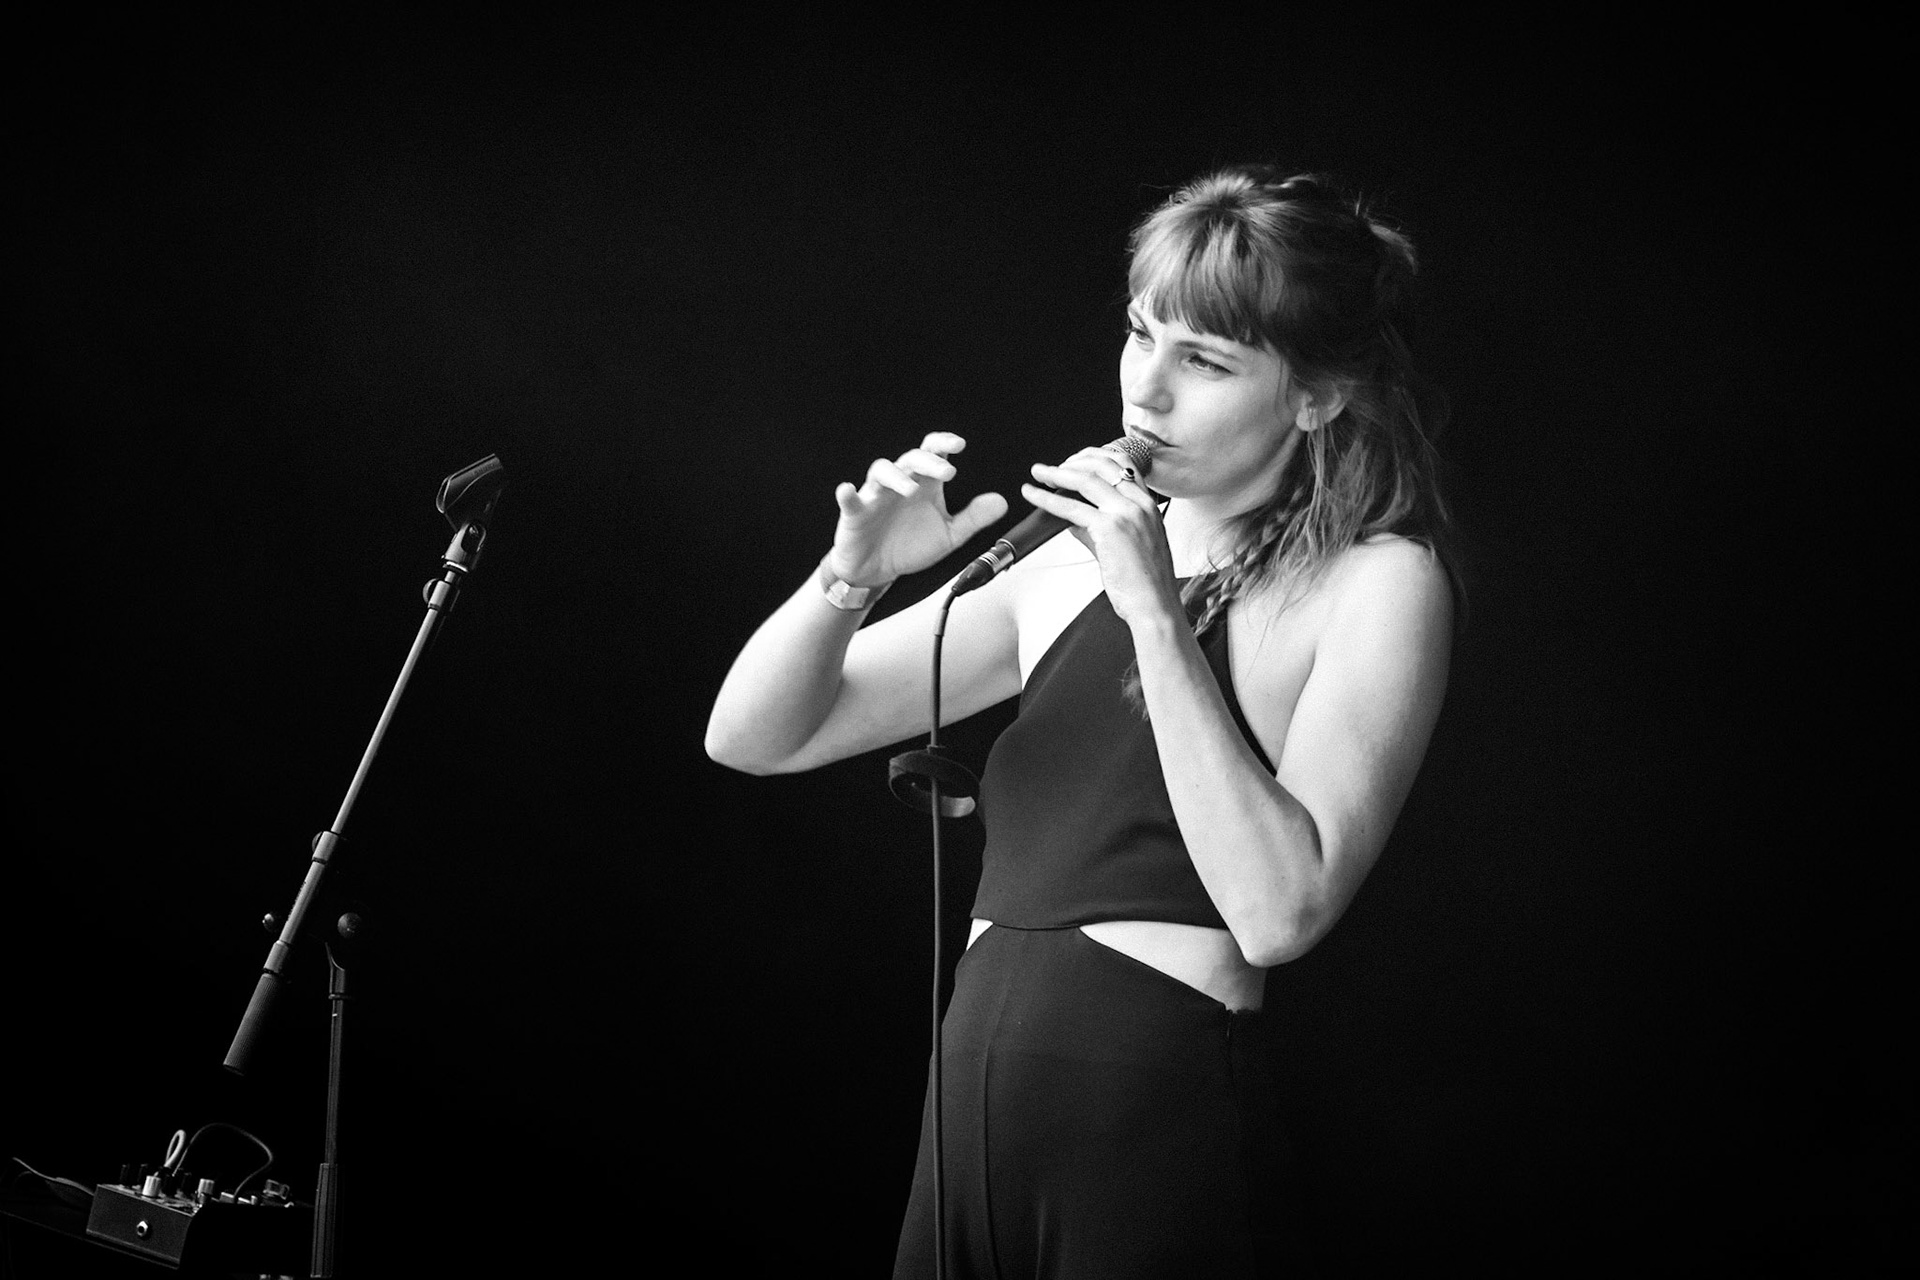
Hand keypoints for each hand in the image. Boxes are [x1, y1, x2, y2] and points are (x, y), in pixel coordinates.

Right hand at [829, 433, 1008, 584]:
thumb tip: (1002, 501)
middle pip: (912, 459)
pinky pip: (851, 500)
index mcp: (924, 484)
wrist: (877, 571)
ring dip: (897, 477)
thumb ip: (974, 518)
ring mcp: (876, 496)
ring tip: (912, 489)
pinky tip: (848, 490)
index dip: (944, 444)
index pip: (933, 453)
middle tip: (947, 472)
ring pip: (882, 472)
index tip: (960, 444)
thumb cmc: (910, 546)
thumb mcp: (949, 535)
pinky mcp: (855, 513)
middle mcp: (900, 483)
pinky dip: (848, 494)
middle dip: (929, 462)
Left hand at [1023, 446, 1179, 625]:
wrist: (1155, 606)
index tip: (1075, 460)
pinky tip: (1034, 496)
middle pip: (1102, 464)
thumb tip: (1072, 517)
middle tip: (1051, 469)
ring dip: (1056, 473)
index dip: (1094, 456)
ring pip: (1086, 479)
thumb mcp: (1127, 545)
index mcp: (1148, 504)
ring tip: (1039, 473)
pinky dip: (1047, 499)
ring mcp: (1126, 514)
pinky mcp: (1110, 529)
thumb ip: (1098, 527)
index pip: (1123, 463)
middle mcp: (1140, 504)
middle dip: (1072, 461)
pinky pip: (1071, 507)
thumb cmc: (1145, 582)